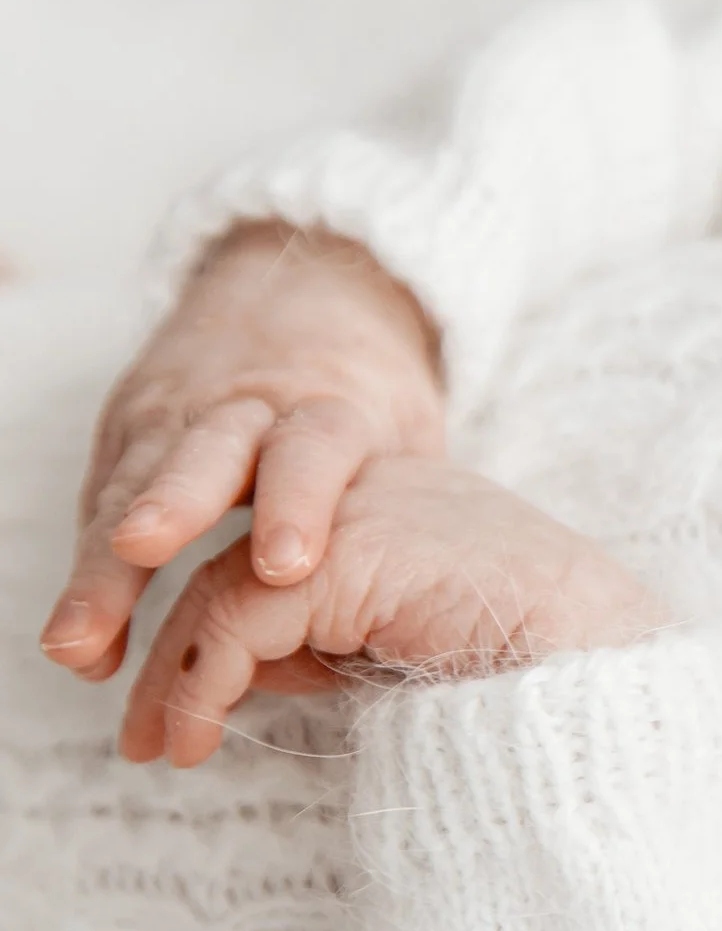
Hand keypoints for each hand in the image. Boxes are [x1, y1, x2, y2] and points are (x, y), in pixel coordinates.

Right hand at [43, 222, 445, 680]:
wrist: (307, 289)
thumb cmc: (366, 395)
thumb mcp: (404, 434)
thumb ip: (401, 508)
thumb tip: (431, 608)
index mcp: (329, 407)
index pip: (314, 449)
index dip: (299, 503)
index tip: (286, 566)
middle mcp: (247, 406)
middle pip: (205, 453)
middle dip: (172, 504)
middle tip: (142, 550)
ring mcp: (178, 414)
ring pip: (136, 487)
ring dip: (103, 566)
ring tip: (79, 641)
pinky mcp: (131, 430)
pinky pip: (104, 501)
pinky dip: (90, 568)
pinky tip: (81, 637)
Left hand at [120, 454, 665, 766]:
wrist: (611, 675)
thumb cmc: (545, 676)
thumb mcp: (416, 654)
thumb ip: (335, 647)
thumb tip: (241, 676)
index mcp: (407, 508)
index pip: (288, 553)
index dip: (228, 632)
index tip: (196, 712)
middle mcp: (381, 492)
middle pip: (239, 559)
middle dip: (174, 644)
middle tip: (145, 734)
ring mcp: (364, 512)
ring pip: (220, 584)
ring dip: (175, 676)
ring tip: (161, 749)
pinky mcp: (348, 552)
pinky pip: (236, 615)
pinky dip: (200, 683)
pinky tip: (195, 737)